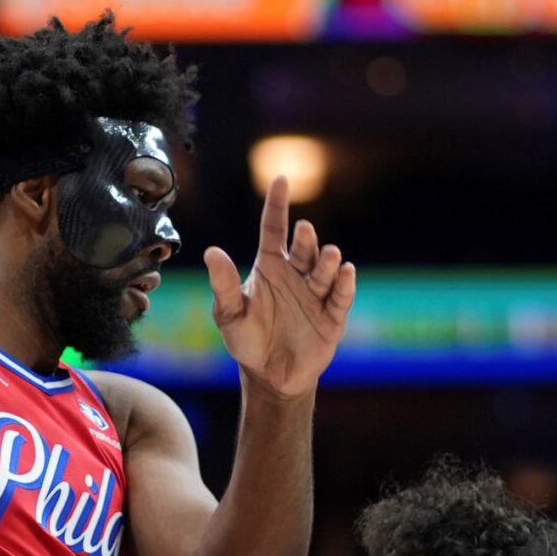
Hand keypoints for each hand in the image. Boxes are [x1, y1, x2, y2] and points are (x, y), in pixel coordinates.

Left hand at [204, 175, 356, 398]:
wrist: (269, 376)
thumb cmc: (247, 340)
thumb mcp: (229, 313)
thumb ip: (223, 284)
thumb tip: (211, 252)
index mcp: (270, 267)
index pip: (274, 229)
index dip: (278, 205)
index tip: (281, 180)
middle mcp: (296, 275)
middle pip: (303, 249)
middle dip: (306, 240)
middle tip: (304, 231)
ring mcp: (316, 294)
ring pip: (323, 271)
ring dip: (326, 262)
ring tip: (328, 255)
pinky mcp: (332, 317)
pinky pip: (340, 297)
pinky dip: (344, 285)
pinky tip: (345, 272)